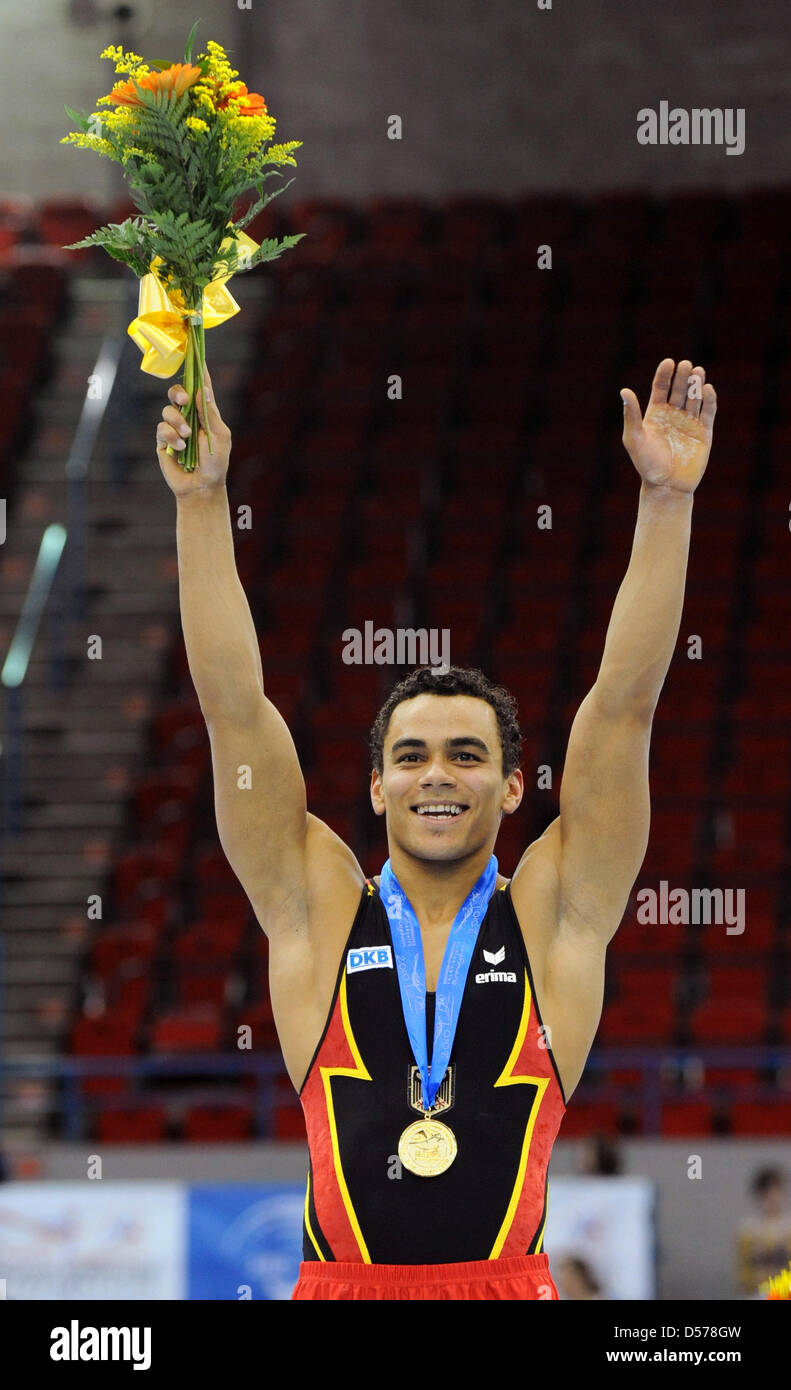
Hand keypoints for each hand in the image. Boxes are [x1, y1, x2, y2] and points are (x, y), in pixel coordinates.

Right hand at [155, 364, 230, 495]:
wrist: (201, 486)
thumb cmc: (216, 463)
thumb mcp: (219, 437)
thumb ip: (210, 414)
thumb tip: (202, 390)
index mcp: (205, 413)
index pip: (201, 389)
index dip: (199, 372)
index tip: (196, 355)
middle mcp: (188, 417)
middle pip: (177, 393)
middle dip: (179, 393)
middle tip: (184, 401)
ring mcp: (174, 428)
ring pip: (168, 410)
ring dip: (177, 422)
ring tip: (187, 438)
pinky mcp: (164, 440)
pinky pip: (162, 429)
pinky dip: (172, 437)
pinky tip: (181, 448)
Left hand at [620, 358, 716, 492]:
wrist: (666, 486)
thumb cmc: (646, 464)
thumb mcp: (634, 438)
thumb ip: (631, 415)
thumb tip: (624, 391)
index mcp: (656, 414)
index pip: (661, 388)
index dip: (665, 375)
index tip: (669, 362)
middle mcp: (674, 415)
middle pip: (679, 390)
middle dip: (683, 376)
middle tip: (686, 364)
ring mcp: (690, 422)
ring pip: (694, 398)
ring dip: (696, 384)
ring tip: (697, 371)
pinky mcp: (704, 432)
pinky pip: (708, 412)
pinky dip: (708, 400)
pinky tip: (707, 389)